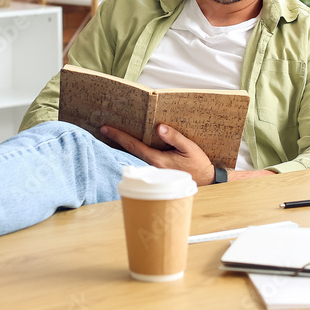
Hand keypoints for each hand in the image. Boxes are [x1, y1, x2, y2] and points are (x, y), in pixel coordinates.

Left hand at [101, 124, 215, 185]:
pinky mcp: (156, 173)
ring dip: (122, 147)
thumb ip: (175, 137)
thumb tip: (159, 127)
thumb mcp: (190, 148)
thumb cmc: (199, 164)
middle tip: (102, 129)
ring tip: (110, 136)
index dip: (119, 136)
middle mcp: (152, 167)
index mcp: (158, 160)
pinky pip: (140, 161)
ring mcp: (153, 172)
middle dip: (115, 141)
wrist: (206, 181)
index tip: (105, 128)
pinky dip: (132, 153)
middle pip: (129, 152)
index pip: (134, 146)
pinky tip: (128, 146)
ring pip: (133, 158)